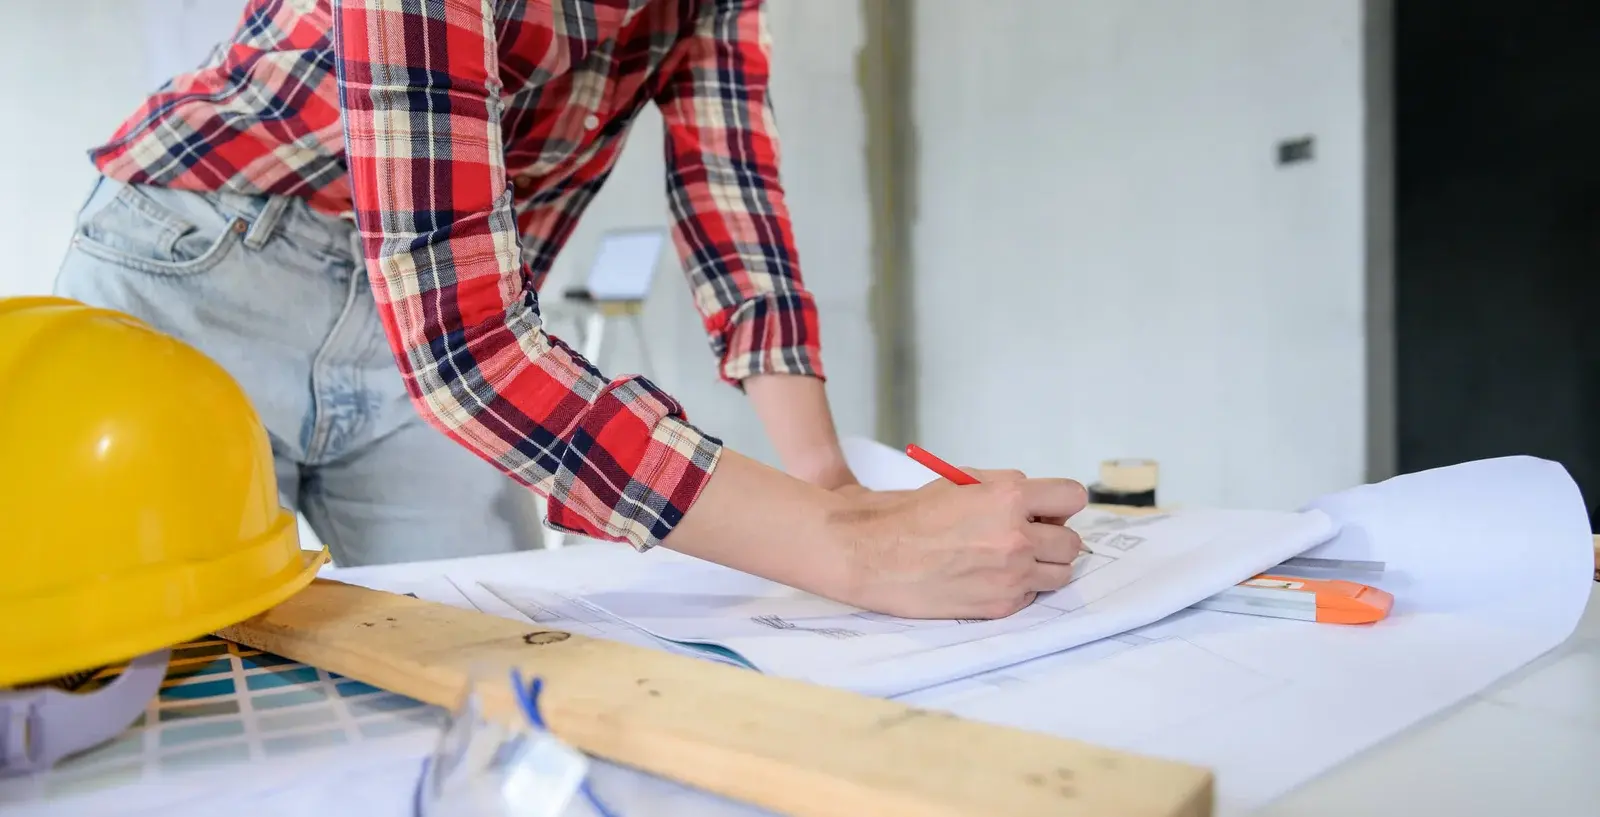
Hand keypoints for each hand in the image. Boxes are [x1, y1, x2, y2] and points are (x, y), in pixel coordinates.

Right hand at [661, 450, 1084, 622]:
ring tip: (1010, 560)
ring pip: (1060, 574)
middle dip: (1053, 537)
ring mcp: (1010, 576)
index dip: (1059, 502)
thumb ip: (1005, 489)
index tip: (1048, 509)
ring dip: (1043, 566)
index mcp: (1009, 497)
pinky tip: (987, 577)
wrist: (868, 554)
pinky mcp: (999, 606)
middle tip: (1027, 535)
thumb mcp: (961, 483)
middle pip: (1072, 542)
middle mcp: (1017, 538)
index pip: (1073, 497)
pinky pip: (1031, 596)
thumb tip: (1037, 501)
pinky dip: (1019, 588)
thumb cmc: (907, 514)